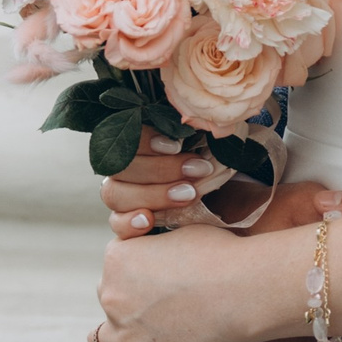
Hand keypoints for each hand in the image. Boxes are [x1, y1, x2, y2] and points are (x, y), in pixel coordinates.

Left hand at [92, 221, 269, 341]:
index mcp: (119, 257)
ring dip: (118, 334)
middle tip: (167, 302)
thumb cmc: (226, 258)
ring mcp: (125, 331)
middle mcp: (113, 294)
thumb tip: (161, 254)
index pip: (116, 266)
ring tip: (136, 337)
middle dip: (132, 301)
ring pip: (106, 336)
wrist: (250, 289)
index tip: (158, 276)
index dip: (139, 270)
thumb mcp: (184, 230)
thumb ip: (159, 244)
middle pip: (111, 299)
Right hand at [102, 130, 233, 233]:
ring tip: (188, 195)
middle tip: (197, 171)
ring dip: (151, 194)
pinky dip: (128, 223)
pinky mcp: (127, 223)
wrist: (228, 196)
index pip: (125, 134)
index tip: (177, 146)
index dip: (145, 141)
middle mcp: (124, 166)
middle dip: (160, 169)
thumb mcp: (208, 138)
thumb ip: (196, 125)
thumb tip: (198, 117)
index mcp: (139, 139)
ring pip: (114, 194)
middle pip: (120, 166)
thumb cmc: (213, 159)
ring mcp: (122, 195)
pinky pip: (115, 224)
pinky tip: (147, 221)